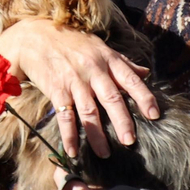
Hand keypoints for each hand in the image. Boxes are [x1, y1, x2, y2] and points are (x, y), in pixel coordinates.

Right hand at [0, 18, 157, 157]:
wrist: (35, 36)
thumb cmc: (72, 42)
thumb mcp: (100, 47)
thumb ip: (123, 62)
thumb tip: (146, 72)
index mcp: (108, 60)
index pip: (130, 79)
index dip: (144, 97)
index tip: (154, 115)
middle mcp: (93, 71)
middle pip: (111, 98)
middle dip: (122, 121)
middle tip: (130, 141)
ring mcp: (74, 81)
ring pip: (89, 111)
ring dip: (96, 135)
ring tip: (105, 153)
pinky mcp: (57, 90)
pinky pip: (64, 116)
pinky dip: (69, 135)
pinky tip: (73, 151)